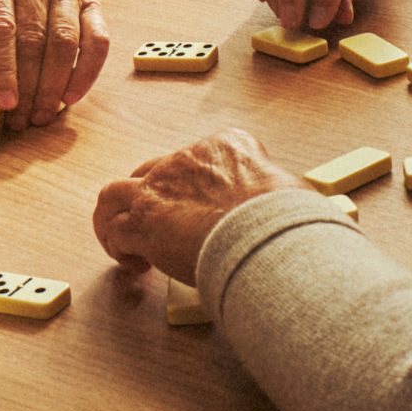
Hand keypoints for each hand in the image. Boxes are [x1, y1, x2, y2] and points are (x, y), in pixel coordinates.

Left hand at [0, 0, 110, 125]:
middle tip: (22, 118)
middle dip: (28, 86)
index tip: (4, 103)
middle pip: (34, 37)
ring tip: (42, 114)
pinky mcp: (92, 0)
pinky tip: (70, 97)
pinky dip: (86, 73)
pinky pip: (97, 41)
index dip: (2, 69)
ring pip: (66, 41)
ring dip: (54, 85)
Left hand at [94, 129, 303, 284]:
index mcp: (227, 146)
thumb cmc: (285, 218)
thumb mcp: (291, 191)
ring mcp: (161, 187)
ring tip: (123, 241)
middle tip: (159, 227)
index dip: (193, 187)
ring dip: (115, 218)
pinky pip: (114, 230)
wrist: (264, 232)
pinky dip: (118, 247)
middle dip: (151, 198)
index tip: (202, 210)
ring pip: (115, 194)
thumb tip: (297, 213)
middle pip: (151, 171)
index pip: (199, 158)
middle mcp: (187, 159)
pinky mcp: (144, 221)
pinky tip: (133, 264)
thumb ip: (279, 197)